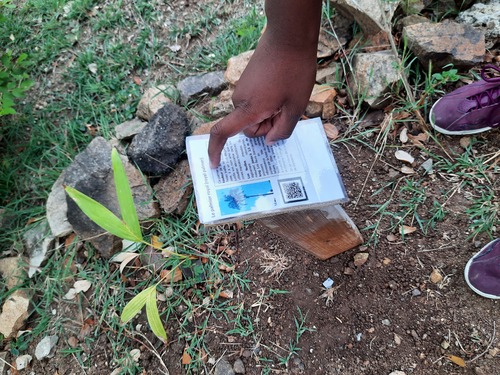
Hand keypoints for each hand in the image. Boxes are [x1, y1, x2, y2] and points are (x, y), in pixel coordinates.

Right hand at [207, 0, 321, 167]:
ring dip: (270, 112)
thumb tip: (269, 142)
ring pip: (255, 114)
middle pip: (250, 127)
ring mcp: (243, 88)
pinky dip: (268, 102)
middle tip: (287, 109)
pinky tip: (283, 88)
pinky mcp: (247, 80)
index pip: (223, 133)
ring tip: (287, 95)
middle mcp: (240, 100)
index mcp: (249, 109)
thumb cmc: (294, 72)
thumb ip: (282, 130)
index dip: (216, 151)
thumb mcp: (296, 107)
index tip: (215, 164)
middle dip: (267, 125)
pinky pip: (255, 101)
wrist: (289, 36)